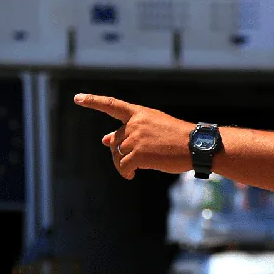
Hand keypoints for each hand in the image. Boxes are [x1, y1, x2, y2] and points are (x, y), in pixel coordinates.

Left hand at [73, 93, 193, 178]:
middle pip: (115, 140)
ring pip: (117, 154)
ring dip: (122, 164)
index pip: (111, 105)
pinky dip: (125, 172)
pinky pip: (122, 165)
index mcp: (139, 113)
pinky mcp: (139, 154)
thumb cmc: (177, 138)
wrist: (195, 146)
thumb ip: (129, 132)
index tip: (77, 98)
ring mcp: (136, 138)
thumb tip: (104, 140)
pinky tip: (131, 175)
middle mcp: (135, 123)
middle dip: (119, 152)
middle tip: (129, 161)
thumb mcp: (152, 129)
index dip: (93, 101)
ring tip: (131, 170)